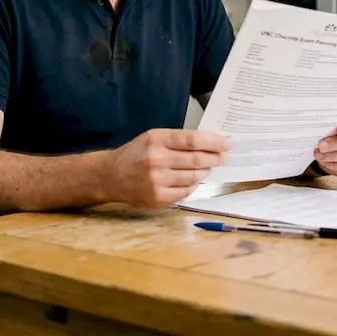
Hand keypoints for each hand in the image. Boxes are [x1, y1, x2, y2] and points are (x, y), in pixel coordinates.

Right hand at [107, 129, 229, 206]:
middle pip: (197, 160)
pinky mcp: (157, 197)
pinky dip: (193, 185)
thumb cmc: (136, 154)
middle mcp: (156, 159)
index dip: (213, 142)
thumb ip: (177, 140)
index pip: (192, 140)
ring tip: (206, 168)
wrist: (111, 175)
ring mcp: (157, 180)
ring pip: (194, 177)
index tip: (226, 143)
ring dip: (205, 172)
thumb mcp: (152, 138)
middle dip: (215, 158)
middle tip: (223, 157)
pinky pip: (186, 191)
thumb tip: (209, 144)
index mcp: (156, 140)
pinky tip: (191, 180)